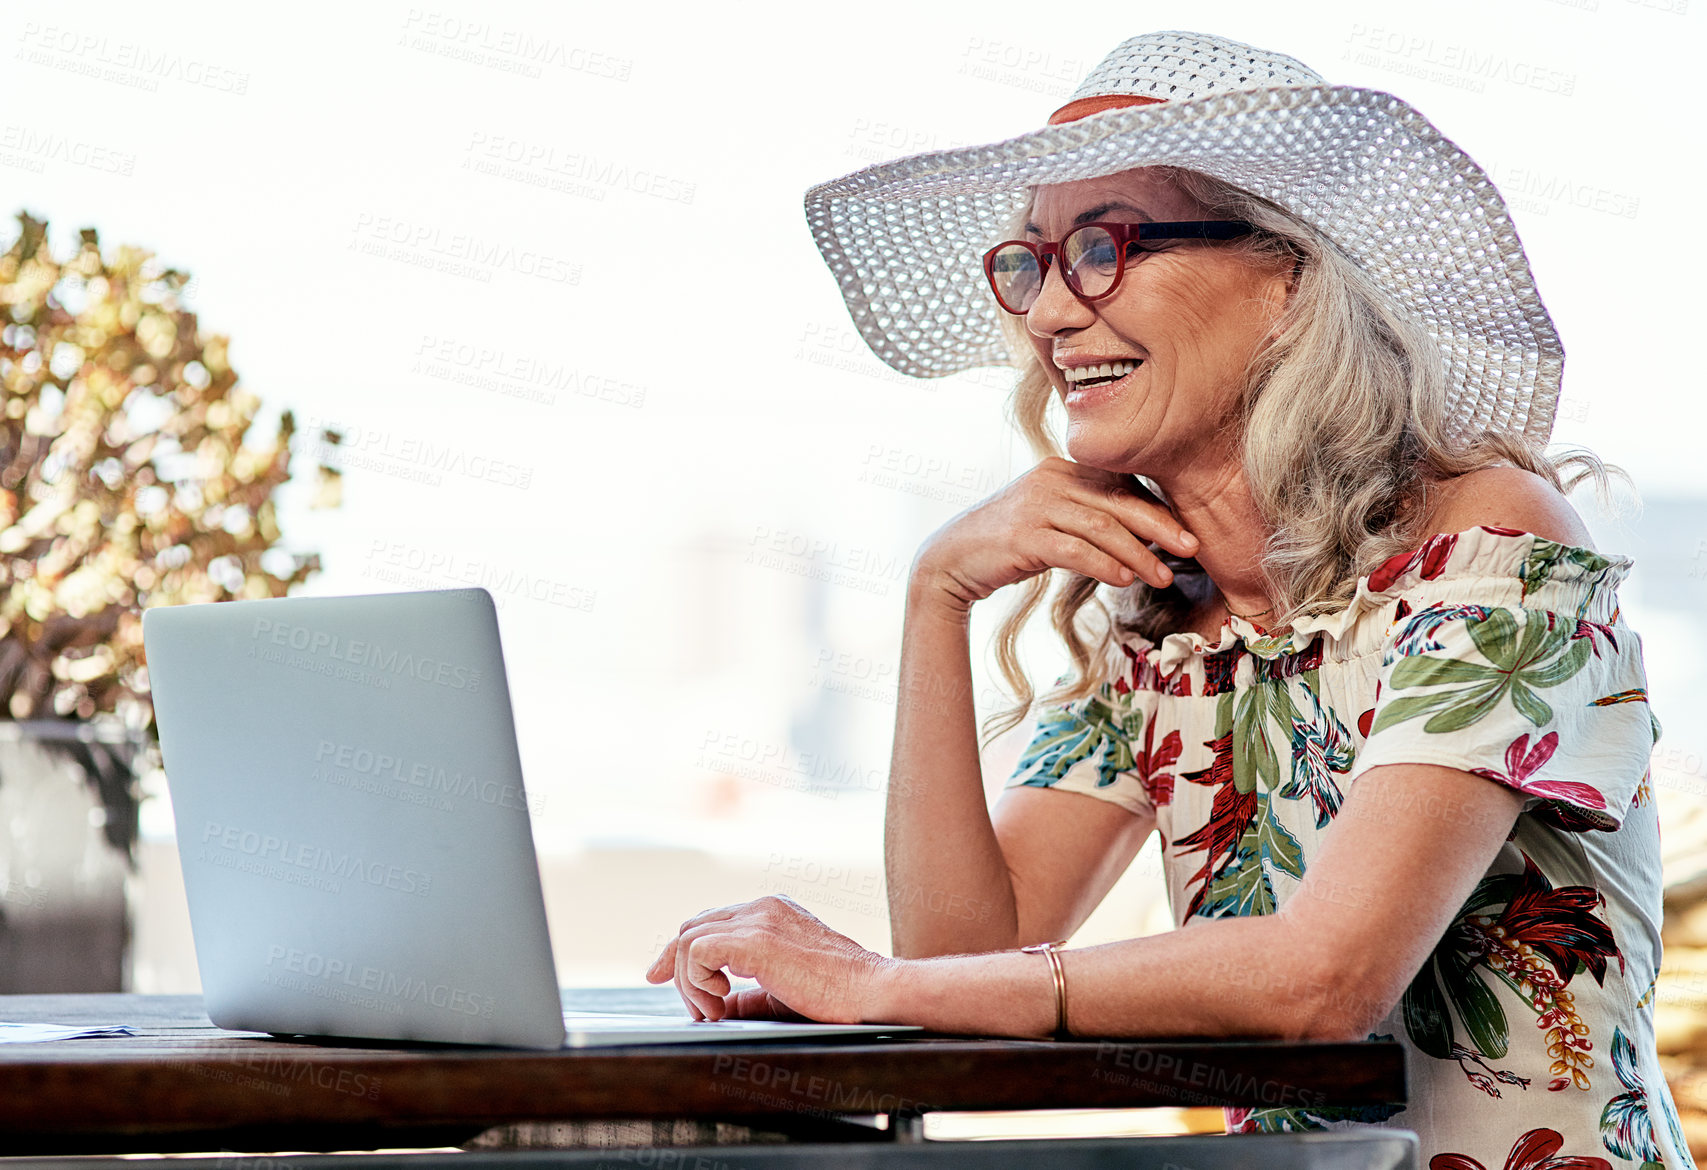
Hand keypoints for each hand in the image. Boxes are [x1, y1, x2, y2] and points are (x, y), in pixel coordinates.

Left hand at [644, 895, 897, 1023]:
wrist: (872, 990)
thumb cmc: (839, 994)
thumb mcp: (783, 992)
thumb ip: (748, 995)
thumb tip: (718, 1008)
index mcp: (771, 912)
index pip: (710, 922)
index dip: (681, 952)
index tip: (661, 975)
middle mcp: (762, 907)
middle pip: (692, 926)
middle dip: (674, 967)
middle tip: (690, 1007)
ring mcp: (759, 919)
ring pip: (689, 938)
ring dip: (689, 982)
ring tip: (713, 1011)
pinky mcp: (756, 940)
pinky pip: (698, 951)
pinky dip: (696, 980)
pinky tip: (719, 1002)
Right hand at [911, 457, 1198, 611]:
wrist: (952, 560)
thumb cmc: (1009, 544)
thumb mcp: (1052, 520)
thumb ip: (1089, 516)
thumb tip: (1142, 533)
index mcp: (1062, 469)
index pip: (1121, 485)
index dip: (1157, 509)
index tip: (1187, 533)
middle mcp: (1050, 479)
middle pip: (1118, 501)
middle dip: (1160, 526)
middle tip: (1191, 548)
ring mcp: (1035, 505)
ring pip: (1101, 527)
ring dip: (1138, 553)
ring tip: (1163, 576)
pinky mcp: (1023, 535)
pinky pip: (1074, 549)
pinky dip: (1104, 564)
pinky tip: (1124, 580)